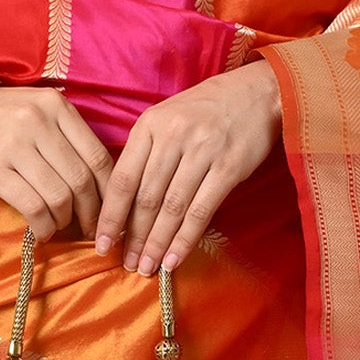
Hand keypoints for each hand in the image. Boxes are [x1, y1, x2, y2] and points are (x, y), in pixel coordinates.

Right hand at [0, 84, 112, 239]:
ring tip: (60, 226)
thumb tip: (98, 180)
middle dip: (91, 212)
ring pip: (60, 196)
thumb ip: (66, 134)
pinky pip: (32, 206)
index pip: (98, 156)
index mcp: (56, 106)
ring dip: (65, 220)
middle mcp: (39, 122)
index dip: (109, 191)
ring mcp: (16, 146)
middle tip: (89, 228)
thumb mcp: (36, 108)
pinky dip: (44, 225)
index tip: (110, 210)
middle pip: (82, 180)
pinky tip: (43, 231)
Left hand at [94, 62, 283, 274]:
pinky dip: (185, 239)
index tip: (101, 244)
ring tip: (146, 267)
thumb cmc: (207, 109)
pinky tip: (173, 259)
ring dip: (156, 243)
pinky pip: (201, 210)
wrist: (258, 92)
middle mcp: (173, 136)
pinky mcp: (229, 167)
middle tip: (125, 264)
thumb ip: (146, 153)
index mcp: (150, 124)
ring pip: (171, 208)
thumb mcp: (167, 118)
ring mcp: (202, 151)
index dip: (110, 216)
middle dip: (133, 237)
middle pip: (145, 197)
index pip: (122, 178)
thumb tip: (124, 203)